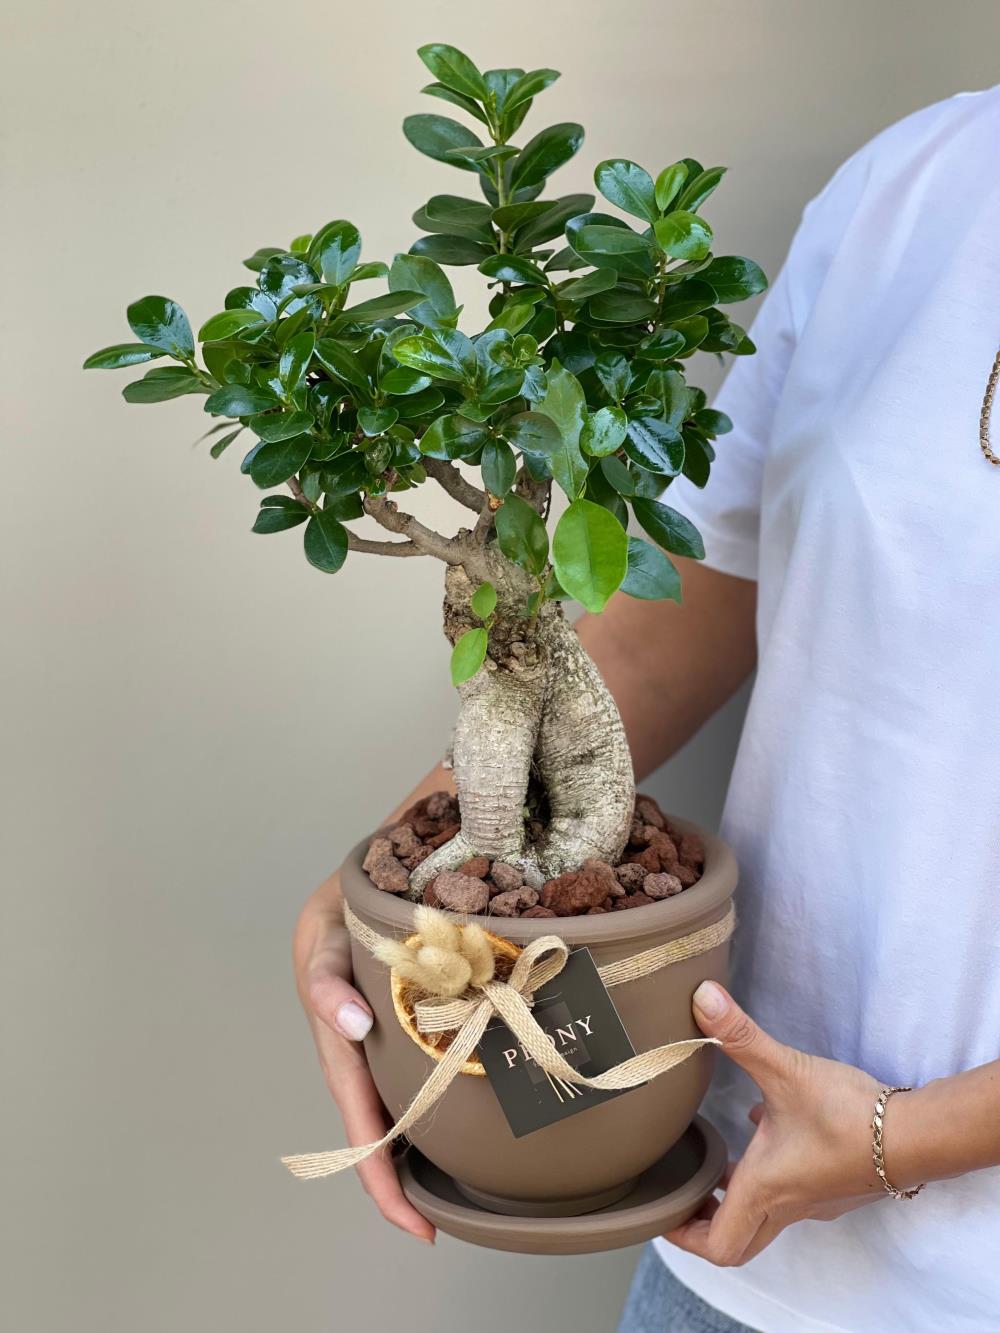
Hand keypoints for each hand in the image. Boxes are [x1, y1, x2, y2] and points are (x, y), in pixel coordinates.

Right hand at [293, 870, 434, 1242]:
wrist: (360, 883)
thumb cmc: (339, 916)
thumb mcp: (326, 939)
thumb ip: (327, 981)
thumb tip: (350, 1025)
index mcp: (342, 1046)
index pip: (361, 1127)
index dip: (381, 1178)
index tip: (414, 1223)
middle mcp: (364, 1053)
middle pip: (382, 1130)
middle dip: (402, 1181)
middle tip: (436, 1223)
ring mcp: (385, 1044)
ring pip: (403, 1107)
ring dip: (422, 1149)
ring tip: (462, 1188)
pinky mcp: (408, 1026)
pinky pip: (423, 1074)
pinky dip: (439, 1104)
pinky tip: (471, 1120)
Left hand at [664, 981, 882, 1265]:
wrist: (916, 1134)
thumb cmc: (849, 1116)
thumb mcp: (786, 1069)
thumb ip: (739, 1035)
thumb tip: (702, 998)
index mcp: (765, 1189)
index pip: (717, 1245)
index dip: (683, 1234)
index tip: (663, 1210)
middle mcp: (787, 1204)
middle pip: (738, 1241)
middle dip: (705, 1224)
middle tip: (685, 1196)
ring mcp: (813, 1199)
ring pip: (764, 1216)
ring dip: (735, 1196)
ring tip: (714, 1164)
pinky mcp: (833, 1184)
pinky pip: (789, 1193)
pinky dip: (767, 1173)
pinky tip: (765, 1128)